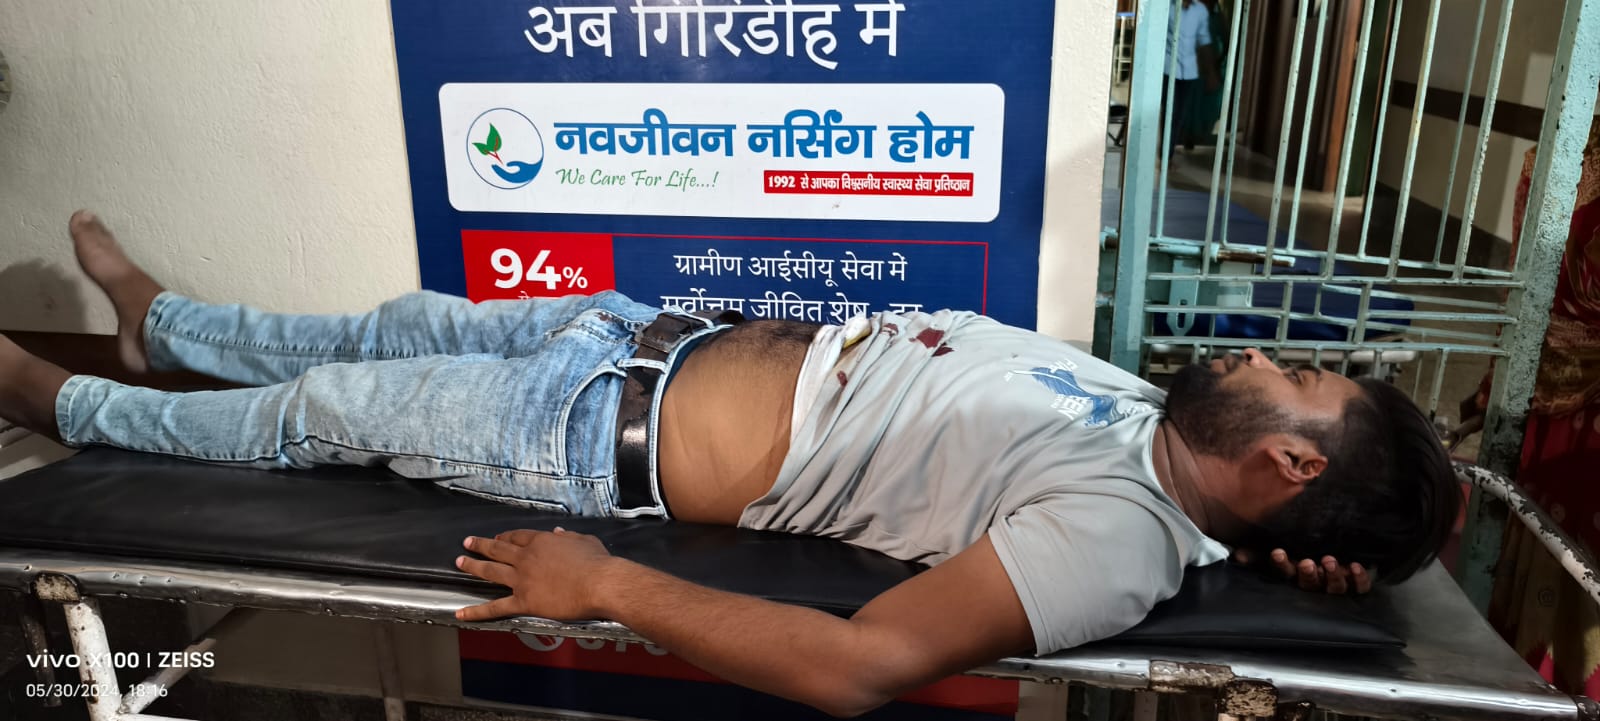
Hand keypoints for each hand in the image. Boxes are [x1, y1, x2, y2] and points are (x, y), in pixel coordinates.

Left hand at [454, 528, 617, 621]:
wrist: (599, 583)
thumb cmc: (597, 562)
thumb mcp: (585, 541)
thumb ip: (568, 537)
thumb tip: (558, 533)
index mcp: (541, 542)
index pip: (517, 536)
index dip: (505, 537)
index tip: (498, 538)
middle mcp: (526, 558)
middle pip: (498, 549)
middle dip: (481, 545)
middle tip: (468, 543)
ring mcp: (522, 580)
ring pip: (491, 571)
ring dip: (473, 566)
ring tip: (459, 563)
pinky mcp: (524, 601)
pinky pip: (496, 607)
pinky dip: (477, 611)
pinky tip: (461, 613)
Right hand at [1233, 548, 1371, 593]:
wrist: (1334, 558)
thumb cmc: (1298, 557)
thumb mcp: (1274, 554)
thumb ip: (1257, 554)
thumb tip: (1238, 555)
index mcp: (1295, 577)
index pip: (1285, 574)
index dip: (1281, 565)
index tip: (1278, 552)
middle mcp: (1316, 585)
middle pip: (1311, 584)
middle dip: (1308, 574)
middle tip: (1306, 563)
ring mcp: (1337, 587)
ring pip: (1335, 588)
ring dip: (1332, 576)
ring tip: (1329, 561)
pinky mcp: (1356, 586)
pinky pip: (1359, 588)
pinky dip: (1359, 579)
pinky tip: (1355, 566)